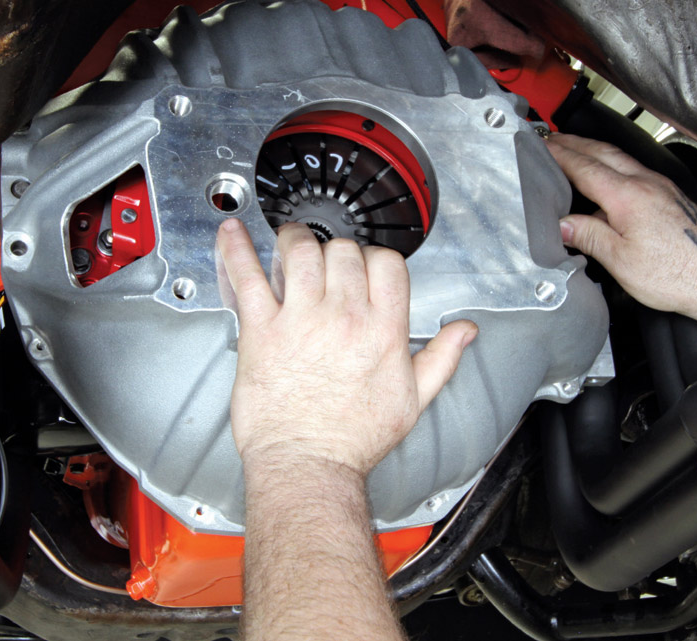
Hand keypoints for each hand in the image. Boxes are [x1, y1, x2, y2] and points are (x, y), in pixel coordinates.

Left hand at [216, 219, 476, 476]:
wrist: (308, 465)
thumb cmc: (353, 439)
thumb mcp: (413, 400)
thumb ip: (442, 358)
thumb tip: (464, 332)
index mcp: (383, 330)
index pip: (387, 263)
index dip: (374, 258)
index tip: (363, 267)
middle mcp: (344, 317)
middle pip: (343, 251)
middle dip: (334, 250)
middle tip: (324, 263)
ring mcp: (301, 320)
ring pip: (301, 251)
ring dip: (294, 240)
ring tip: (290, 243)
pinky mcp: (261, 330)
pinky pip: (248, 277)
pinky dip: (236, 249)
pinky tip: (232, 233)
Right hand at [546, 133, 696, 362]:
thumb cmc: (676, 275)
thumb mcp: (620, 260)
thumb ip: (588, 236)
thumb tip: (562, 224)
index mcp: (628, 196)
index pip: (584, 167)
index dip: (559, 155)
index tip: (541, 147)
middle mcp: (647, 184)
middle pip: (603, 152)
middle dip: (575, 143)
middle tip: (553, 139)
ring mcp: (662, 188)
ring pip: (621, 159)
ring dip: (594, 150)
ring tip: (576, 151)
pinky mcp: (672, 197)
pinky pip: (636, 170)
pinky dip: (614, 164)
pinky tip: (609, 177)